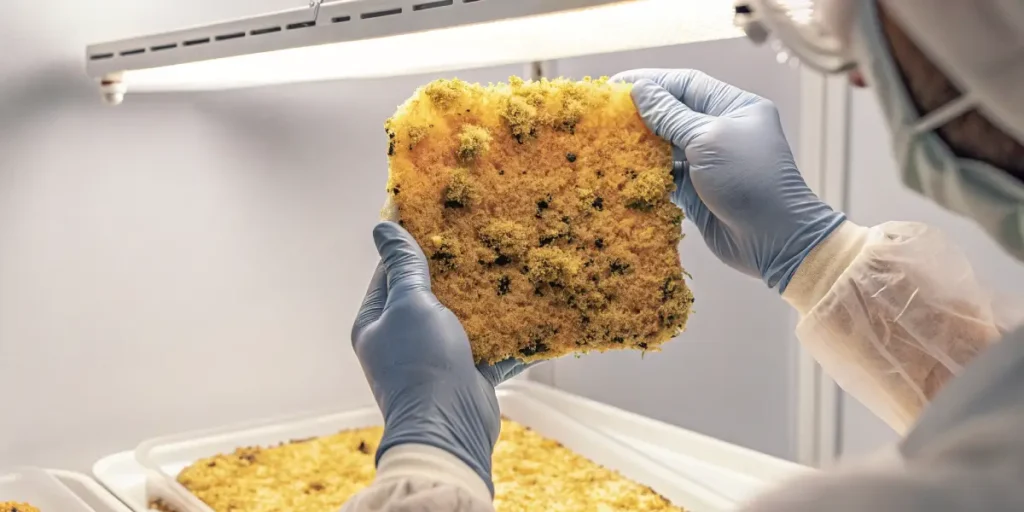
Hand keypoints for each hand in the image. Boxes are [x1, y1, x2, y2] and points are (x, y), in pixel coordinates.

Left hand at [352, 221, 528, 492]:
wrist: (450, 428)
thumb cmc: (422, 362)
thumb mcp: (411, 303)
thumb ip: (404, 265)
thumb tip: (382, 226)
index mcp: (376, 322)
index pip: (391, 271)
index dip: (413, 244)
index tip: (438, 217)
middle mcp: (401, 340)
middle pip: (429, 293)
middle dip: (455, 270)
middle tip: (481, 238)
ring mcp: (434, 358)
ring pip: (461, 318)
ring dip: (483, 299)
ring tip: (508, 266)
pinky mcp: (466, 374)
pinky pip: (487, 345)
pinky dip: (506, 332)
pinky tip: (528, 309)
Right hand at [612, 69, 845, 291]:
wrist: (774, 240)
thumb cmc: (750, 180)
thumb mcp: (709, 140)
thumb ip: (671, 116)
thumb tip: (640, 90)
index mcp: (734, 107)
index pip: (686, 84)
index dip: (650, 82)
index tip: (615, 84)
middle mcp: (721, 131)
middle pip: (673, 113)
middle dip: (641, 113)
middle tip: (604, 113)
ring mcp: (709, 162)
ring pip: (666, 145)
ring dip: (640, 144)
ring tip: (607, 140)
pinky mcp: (697, 191)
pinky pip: (666, 175)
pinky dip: (646, 172)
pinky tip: (623, 170)